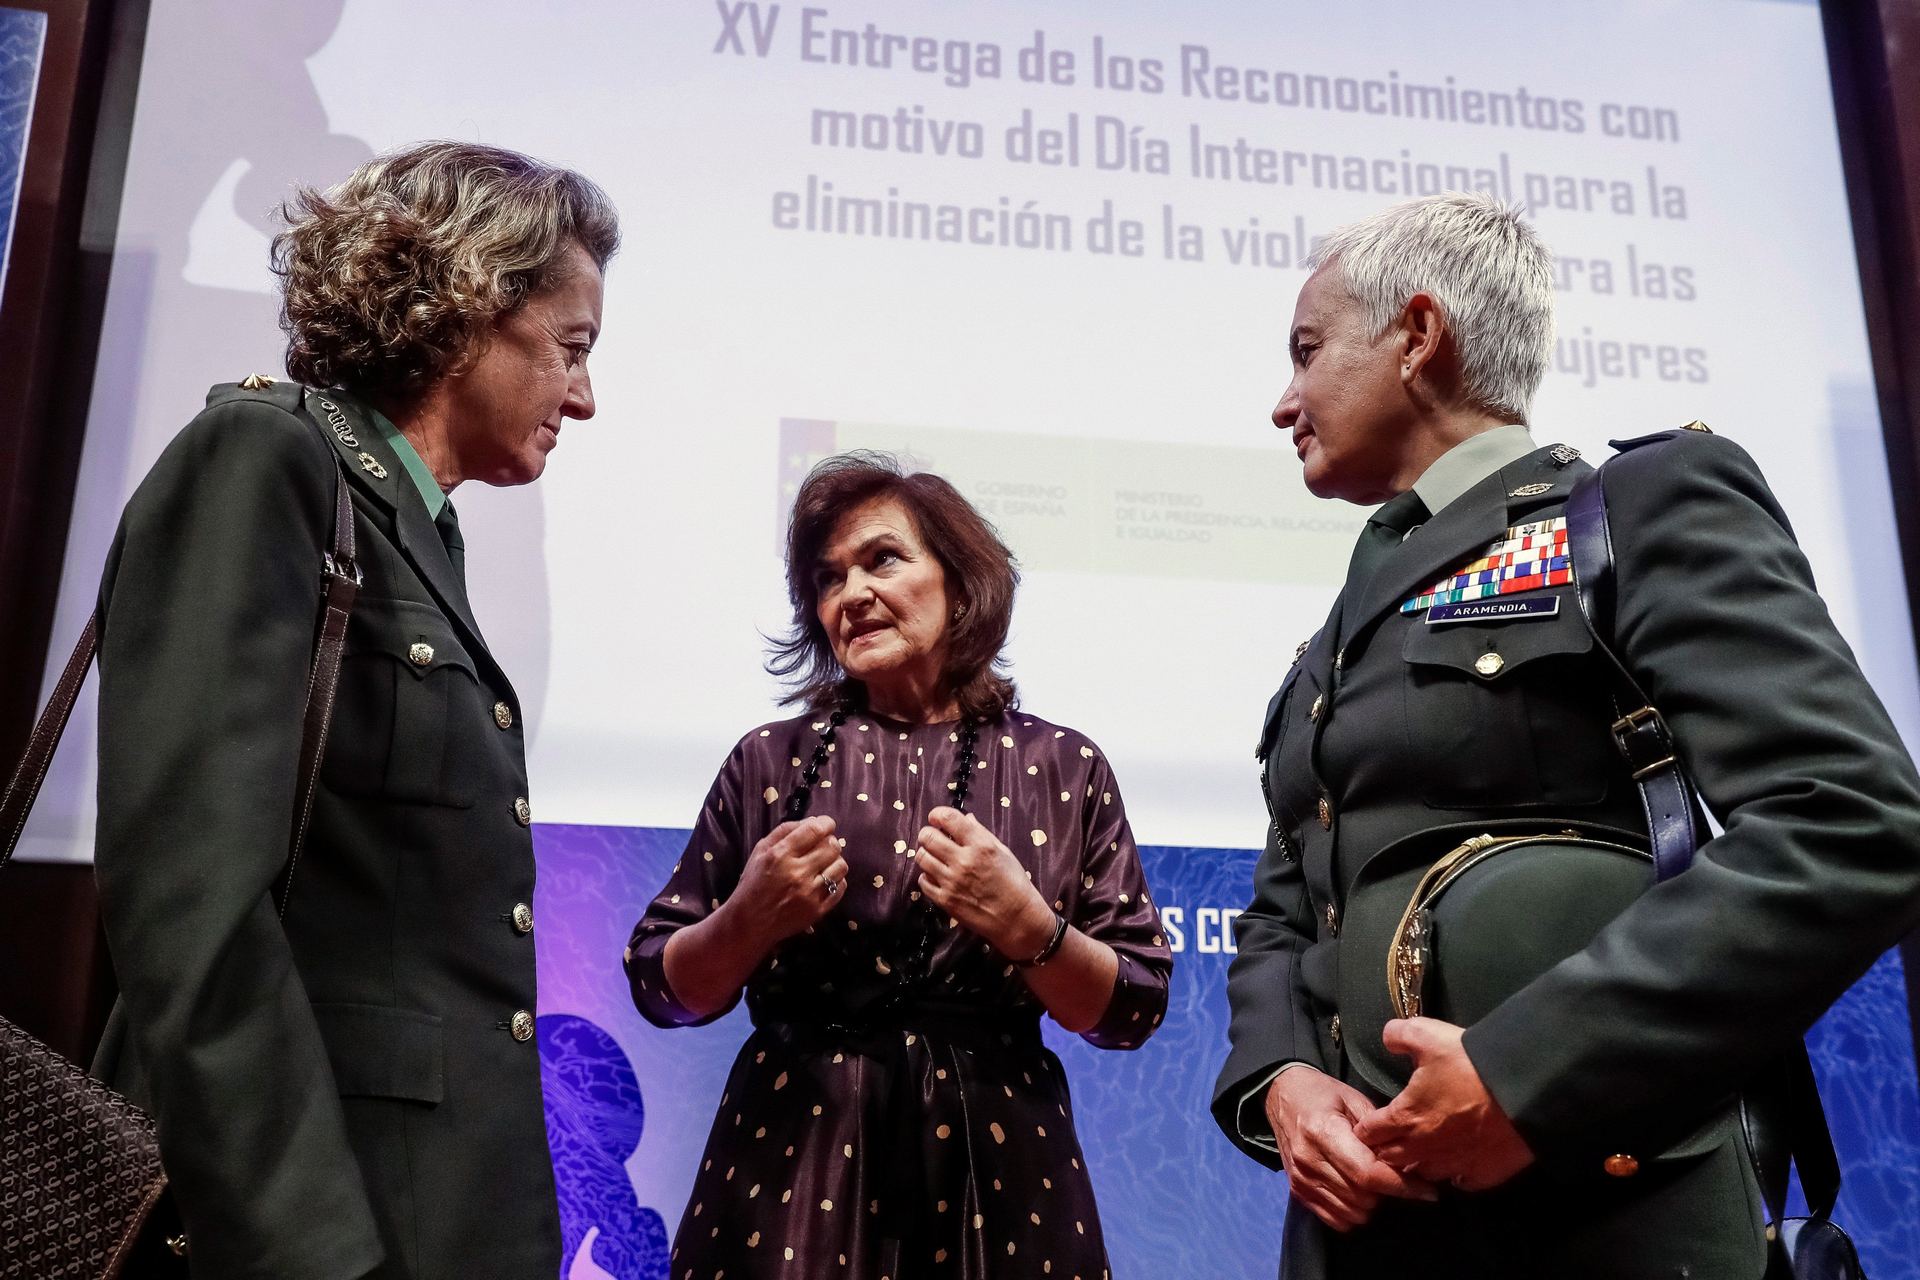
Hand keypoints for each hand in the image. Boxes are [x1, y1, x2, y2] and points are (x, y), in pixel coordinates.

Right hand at [728, 817, 845, 945]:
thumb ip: (785, 831)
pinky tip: (824, 880)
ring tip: (823, 864)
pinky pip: (841, 888)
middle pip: (832, 846)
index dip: (826, 823)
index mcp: (781, 855)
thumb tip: (813, 820)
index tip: (826, 825)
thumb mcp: (760, 851)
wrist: (749, 922)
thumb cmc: (754, 883)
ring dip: (834, 861)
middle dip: (830, 842)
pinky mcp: (818, 911)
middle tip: (822, 846)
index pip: (815, 830)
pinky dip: (836, 881)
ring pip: (841, 866)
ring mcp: (809, 894)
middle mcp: (797, 873)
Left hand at [914, 807, 1052, 956]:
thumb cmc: (1015, 883)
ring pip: (922, 858)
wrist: (1017, 919)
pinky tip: (937, 877)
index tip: (937, 818)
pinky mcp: (945, 900)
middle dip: (927, 833)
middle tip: (932, 837)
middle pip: (928, 837)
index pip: (949, 818)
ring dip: (926, 854)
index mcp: (981, 845)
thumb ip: (982, 833)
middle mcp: (964, 860)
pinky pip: (923, 881)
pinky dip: (927, 876)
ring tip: (935, 857)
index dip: (937, 814)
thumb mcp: (1003, 852)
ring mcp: (952, 881)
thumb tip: (966, 818)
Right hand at [1265, 1066, 1437, 1231]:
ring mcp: (1301, 1179)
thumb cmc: (1322, 1094)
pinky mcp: (1298, 1191)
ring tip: (1374, 1179)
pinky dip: (1354, 1212)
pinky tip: (1358, 1191)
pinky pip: (1336, 1220)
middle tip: (1395, 1174)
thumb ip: (1378, 1132)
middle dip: (1388, 1190)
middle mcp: (1309, 1160)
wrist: (1282, 1096)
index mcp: (1323, 1132)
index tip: (1429, 1192)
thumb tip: (1408, 1160)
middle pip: (1364, 1197)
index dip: (1403, 1186)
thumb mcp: (1353, 1100)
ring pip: (1353, 1212)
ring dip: (1372, 1202)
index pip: (1369, 1174)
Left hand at [1353, 1017, 1534, 1192]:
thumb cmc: (1470, 1062)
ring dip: (1418, 1164)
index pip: (1370, 1133)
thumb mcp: (1427, 1034)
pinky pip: (1461, 1183)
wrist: (1525, 1089)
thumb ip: (1399, 1035)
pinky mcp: (1483, 1174)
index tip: (1368, 1125)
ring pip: (1424, 1174)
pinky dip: (1455, 1175)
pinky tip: (1457, 1165)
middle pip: (1392, 1159)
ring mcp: (1455, 1165)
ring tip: (1420, 1155)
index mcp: (1406, 1117)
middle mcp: (1425, 1148)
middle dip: (1386, 1150)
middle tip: (1389, 1141)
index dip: (1366, 1128)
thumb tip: (1389, 1040)